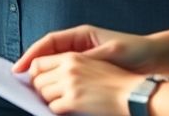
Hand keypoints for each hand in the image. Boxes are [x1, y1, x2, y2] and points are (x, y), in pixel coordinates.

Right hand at [15, 25, 162, 74]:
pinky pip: (66, 74)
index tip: (20, 66)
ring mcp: (82, 56)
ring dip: (43, 75)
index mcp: (81, 35)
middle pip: (47, 53)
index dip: (32, 54)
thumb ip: (91, 57)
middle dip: (33, 65)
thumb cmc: (135, 50)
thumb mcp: (112, 52)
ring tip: (32, 88)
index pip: (49, 42)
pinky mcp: (88, 68)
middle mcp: (78, 44)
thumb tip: (70, 65)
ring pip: (54, 64)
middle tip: (22, 80)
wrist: (154, 56)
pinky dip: (57, 83)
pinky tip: (53, 93)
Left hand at [27, 52, 142, 115]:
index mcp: (73, 57)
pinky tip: (68, 111)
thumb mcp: (94, 64)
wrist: (135, 94)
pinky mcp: (74, 100)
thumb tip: (51, 76)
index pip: (39, 62)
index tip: (33, 80)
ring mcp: (70, 84)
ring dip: (50, 100)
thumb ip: (72, 66)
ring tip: (62, 103)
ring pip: (43, 93)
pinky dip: (58, 110)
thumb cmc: (118, 82)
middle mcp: (68, 68)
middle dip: (41, 89)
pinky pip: (54, 107)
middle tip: (50, 96)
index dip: (34, 73)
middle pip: (38, 79)